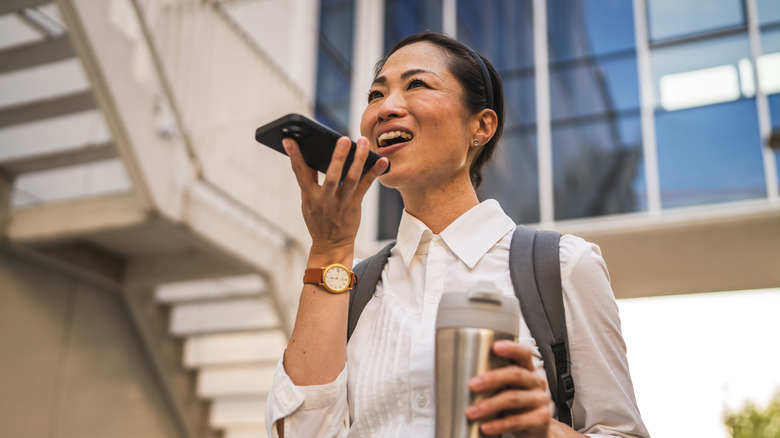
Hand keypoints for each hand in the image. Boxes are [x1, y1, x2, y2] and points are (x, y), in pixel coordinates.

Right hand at [283, 136, 388, 257]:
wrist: (331, 244)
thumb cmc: (319, 219)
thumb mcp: (308, 202)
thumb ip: (309, 180)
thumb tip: (308, 155)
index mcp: (309, 196)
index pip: (300, 173)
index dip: (294, 156)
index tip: (289, 139)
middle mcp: (325, 200)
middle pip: (331, 176)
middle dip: (338, 157)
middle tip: (344, 139)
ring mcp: (341, 203)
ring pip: (351, 179)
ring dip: (358, 159)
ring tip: (363, 142)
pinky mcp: (354, 206)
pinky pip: (365, 186)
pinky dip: (374, 172)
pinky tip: (382, 160)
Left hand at [465, 340, 550, 437]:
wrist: (535, 429)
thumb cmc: (515, 404)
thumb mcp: (507, 388)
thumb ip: (493, 379)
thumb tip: (459, 376)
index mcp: (527, 369)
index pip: (523, 353)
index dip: (511, 348)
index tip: (494, 347)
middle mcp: (536, 382)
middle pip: (516, 374)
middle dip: (492, 378)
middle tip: (472, 385)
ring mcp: (540, 400)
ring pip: (513, 398)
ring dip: (489, 405)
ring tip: (471, 412)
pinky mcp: (540, 419)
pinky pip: (517, 421)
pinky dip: (498, 424)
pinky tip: (485, 427)